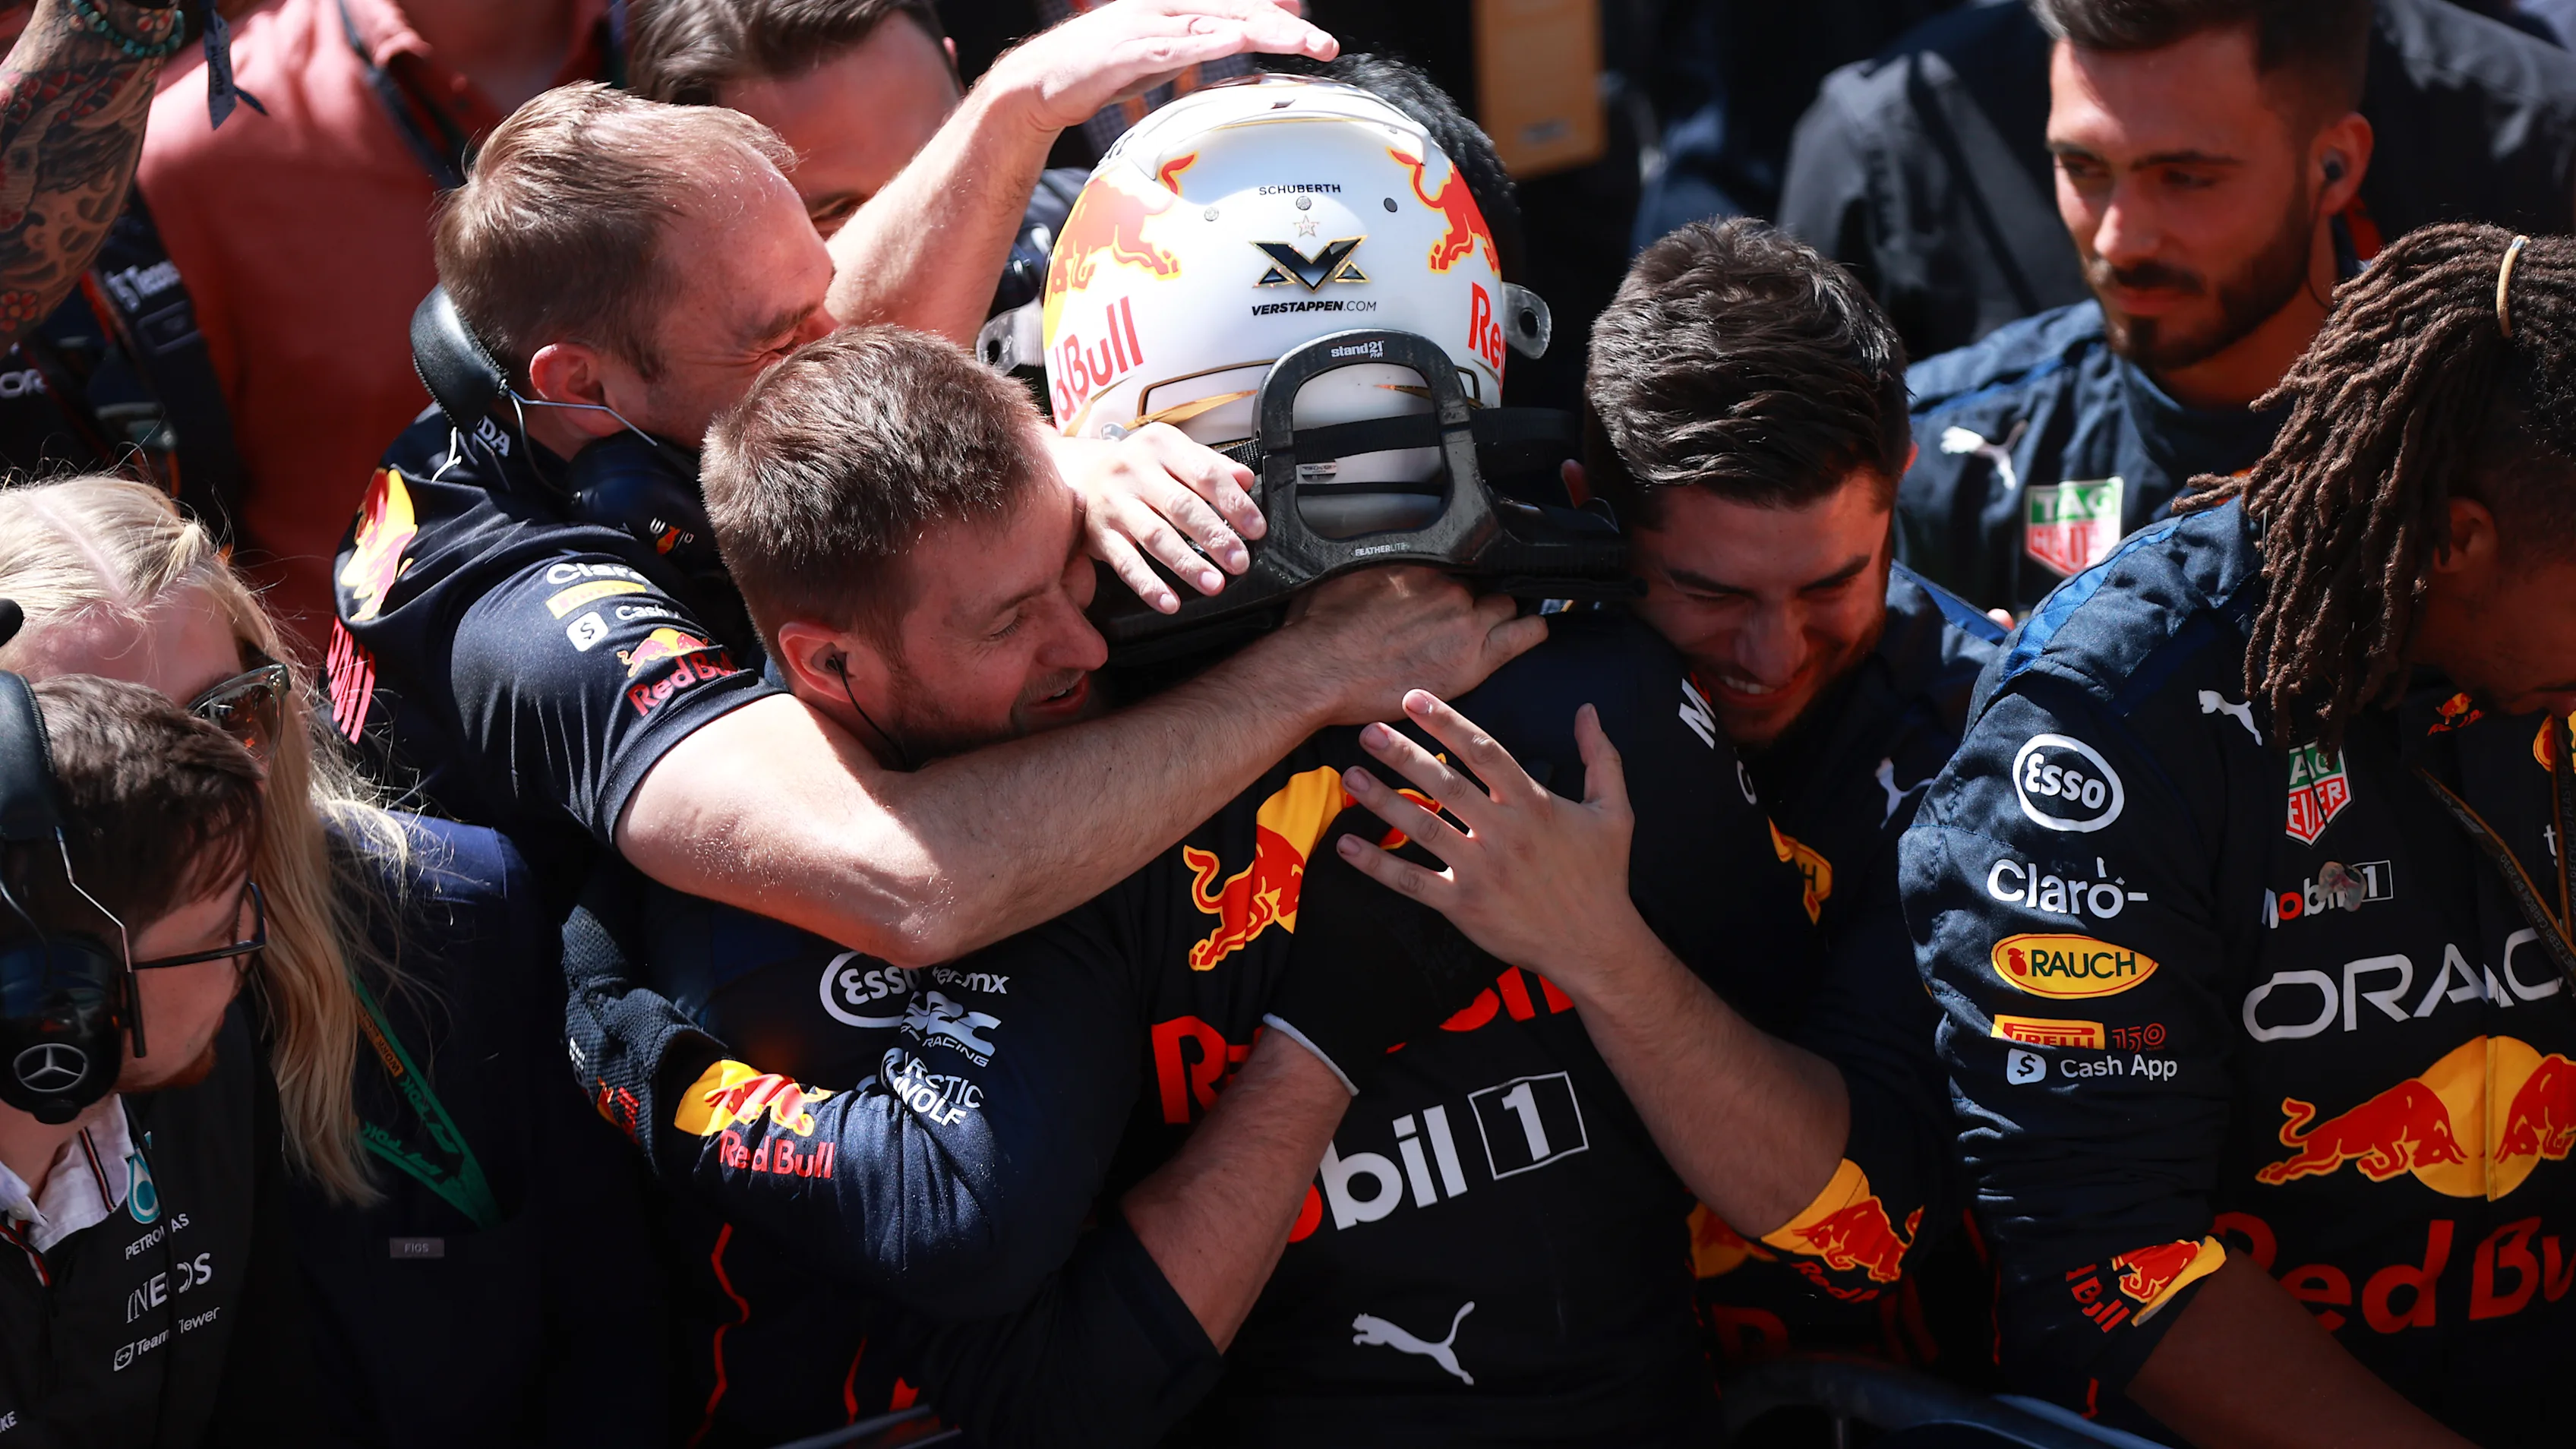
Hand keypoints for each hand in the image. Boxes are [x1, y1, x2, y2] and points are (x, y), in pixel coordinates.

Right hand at [987, 0, 1336, 135]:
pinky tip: (1235, 42)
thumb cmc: (1100, 71)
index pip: (1238, 7)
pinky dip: (1208, 43)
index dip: (1279, 16)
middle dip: (1286, 26)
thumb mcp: (1158, 58)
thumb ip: (1195, 49)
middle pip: (1238, 9)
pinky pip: (1176, 45)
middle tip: (1325, 44)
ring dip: (1262, 31)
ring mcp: (1148, 25)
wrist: (1040, 83)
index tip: (1315, 34)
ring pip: (1216, 21)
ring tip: (1299, 41)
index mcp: (1176, 9)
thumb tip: (1231, 48)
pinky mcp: (1129, 50)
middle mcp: (1166, 7)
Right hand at [1058, 425, 1263, 611]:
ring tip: (1214, 584)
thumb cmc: (1141, 468)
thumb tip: (1246, 479)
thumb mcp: (1174, 453)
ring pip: (1155, 536)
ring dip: (1187, 564)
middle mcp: (1133, 470)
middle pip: (1181, 506)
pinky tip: (1170, 601)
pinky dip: (1149, 585)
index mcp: (1160, 444)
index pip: (1205, 474)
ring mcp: (1114, 503)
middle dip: (1214, 537)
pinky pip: (1125, 563)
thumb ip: (1212, 464)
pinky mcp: (1099, 534)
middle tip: (1239, 561)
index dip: (1234, 504)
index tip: (1256, 529)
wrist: (1083, 475)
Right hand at [1274, 568, 1546, 723]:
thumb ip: (1374, 569)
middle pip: (1483, 586)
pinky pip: (1524, 635)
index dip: (1456, 581)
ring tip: (1499, 625)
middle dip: (1480, 598)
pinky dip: (1530, 630)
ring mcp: (1463, 623)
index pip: (1456, 566)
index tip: (1449, 593)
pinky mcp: (1472, 661)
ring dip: (1502, 615)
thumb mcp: (1342, 577)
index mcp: (1418, 566)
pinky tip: (1531, 629)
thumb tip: (1377, 566)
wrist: (1317, 672)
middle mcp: (1446, 588)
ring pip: (1505, 607)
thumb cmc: (1319, 632)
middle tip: (1466, 616)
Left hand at [1334, 691, 1652, 996]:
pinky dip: (1378, 865)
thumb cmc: (1602, 875)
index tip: (1414, 699)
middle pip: (1445, 785)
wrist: (1594, 945)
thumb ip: (1600, 758)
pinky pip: (1413, 883)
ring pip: (1423, 828)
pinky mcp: (1463, 905)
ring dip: (1383, 802)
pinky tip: (1347, 846)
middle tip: (1368, 730)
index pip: (1484, 752)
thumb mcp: (1614, 811)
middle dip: (1404, 755)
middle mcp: (1504, 833)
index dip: (1447, 722)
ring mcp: (1481, 871)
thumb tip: (1589, 710)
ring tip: (1351, 777)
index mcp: (1534, 805)